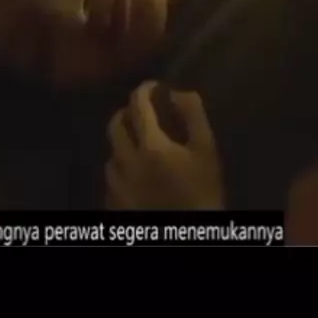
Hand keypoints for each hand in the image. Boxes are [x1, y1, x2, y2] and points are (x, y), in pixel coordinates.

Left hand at [105, 81, 224, 209]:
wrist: (189, 231)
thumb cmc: (202, 190)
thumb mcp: (207, 151)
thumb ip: (193, 116)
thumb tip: (178, 91)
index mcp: (150, 145)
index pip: (138, 105)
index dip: (144, 89)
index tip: (153, 85)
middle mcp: (125, 160)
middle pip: (115, 125)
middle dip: (127, 112)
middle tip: (141, 111)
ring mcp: (116, 183)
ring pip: (110, 152)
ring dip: (122, 141)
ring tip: (137, 143)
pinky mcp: (113, 202)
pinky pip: (110, 178)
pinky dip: (120, 168)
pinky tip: (133, 173)